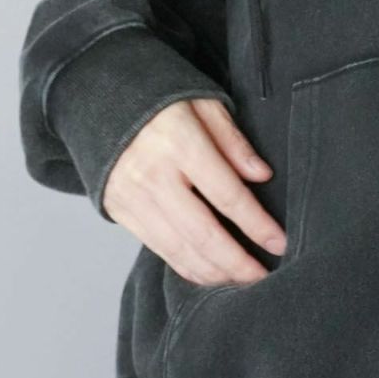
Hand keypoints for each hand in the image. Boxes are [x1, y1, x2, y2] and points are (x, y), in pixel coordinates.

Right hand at [102, 98, 287, 284]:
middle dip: (238, 261)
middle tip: (264, 277)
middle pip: (203, 232)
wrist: (98, 97)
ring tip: (243, 280)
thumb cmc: (161, 97)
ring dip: (215, 272)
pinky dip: (187, 267)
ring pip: (180, 249)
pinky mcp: (120, 212)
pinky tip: (211, 273)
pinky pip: (159, 250)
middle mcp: (153, 175)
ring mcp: (132, 198)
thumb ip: (233, 141)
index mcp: (179, 143)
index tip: (280, 242)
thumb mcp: (203, 102)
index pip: (227, 194)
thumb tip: (262, 175)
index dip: (256, 224)